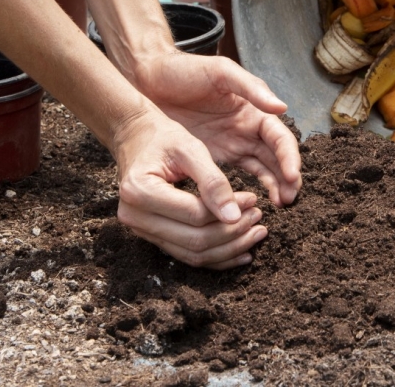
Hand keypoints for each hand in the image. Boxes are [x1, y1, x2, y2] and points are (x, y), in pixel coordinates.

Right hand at [112, 108, 268, 268]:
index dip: (230, 211)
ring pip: (193, 254)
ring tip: (256, 233)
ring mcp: (141, 230)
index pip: (195, 214)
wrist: (136, 139)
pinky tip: (241, 252)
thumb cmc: (163, 138)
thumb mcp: (189, 148)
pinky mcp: (152, 236)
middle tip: (259, 217)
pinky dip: (216, 256)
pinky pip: (187, 255)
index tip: (254, 199)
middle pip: (194, 240)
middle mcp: (135, 216)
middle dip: (233, 233)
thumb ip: (212, 181)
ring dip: (229, 248)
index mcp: (140, 191)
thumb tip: (234, 217)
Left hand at [131, 50, 302, 206]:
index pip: (280, 138)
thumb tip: (282, 107)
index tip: (292, 176)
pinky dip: (249, 190)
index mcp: (254, 110)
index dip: (289, 157)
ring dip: (274, 187)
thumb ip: (251, 88)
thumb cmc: (185, 70)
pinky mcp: (214, 157)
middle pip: (276, 158)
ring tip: (280, 206)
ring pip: (262, 170)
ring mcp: (232, 145)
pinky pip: (238, 177)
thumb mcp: (220, 72)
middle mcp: (248, 130)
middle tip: (288, 200)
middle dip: (287, 179)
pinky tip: (252, 204)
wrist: (149, 79)